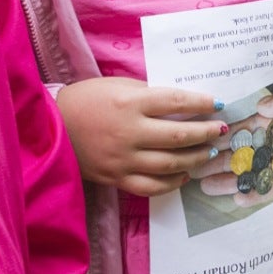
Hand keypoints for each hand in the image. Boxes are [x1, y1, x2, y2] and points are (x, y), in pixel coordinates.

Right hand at [56, 78, 224, 196]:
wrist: (52, 127)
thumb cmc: (88, 99)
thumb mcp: (119, 86)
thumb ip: (149, 96)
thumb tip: (182, 105)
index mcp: (131, 102)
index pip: (176, 101)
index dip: (201, 103)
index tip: (218, 103)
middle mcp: (129, 131)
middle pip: (178, 135)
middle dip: (205, 133)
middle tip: (220, 130)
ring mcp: (123, 158)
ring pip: (169, 163)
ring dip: (195, 158)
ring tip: (208, 152)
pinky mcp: (116, 178)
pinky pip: (151, 186)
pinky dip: (171, 183)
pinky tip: (183, 175)